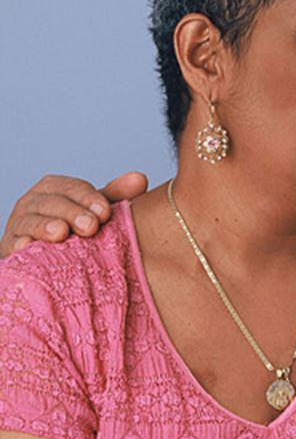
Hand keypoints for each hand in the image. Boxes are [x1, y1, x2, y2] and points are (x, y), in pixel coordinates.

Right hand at [0, 172, 148, 257]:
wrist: (43, 259)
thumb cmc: (74, 230)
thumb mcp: (93, 211)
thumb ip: (115, 196)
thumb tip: (140, 179)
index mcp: (55, 189)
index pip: (72, 188)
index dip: (88, 198)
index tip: (105, 212)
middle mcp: (33, 203)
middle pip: (51, 202)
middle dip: (71, 212)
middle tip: (91, 226)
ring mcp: (18, 225)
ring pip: (28, 221)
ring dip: (44, 226)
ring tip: (61, 233)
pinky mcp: (9, 248)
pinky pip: (12, 245)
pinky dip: (19, 245)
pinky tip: (27, 248)